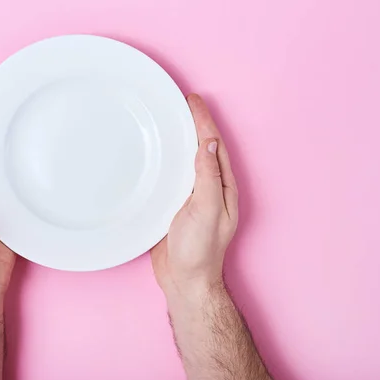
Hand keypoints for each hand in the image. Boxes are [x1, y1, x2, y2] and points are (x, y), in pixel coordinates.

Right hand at [151, 94, 237, 297]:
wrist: (185, 280)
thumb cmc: (199, 250)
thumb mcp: (207, 211)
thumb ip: (207, 177)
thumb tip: (208, 144)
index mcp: (222, 187)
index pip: (213, 145)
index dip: (204, 120)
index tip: (192, 99)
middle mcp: (209, 188)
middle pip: (202, 148)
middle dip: (194, 123)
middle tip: (181, 101)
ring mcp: (193, 197)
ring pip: (187, 160)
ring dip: (181, 138)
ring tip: (170, 119)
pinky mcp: (175, 206)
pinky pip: (173, 175)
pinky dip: (167, 159)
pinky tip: (157, 154)